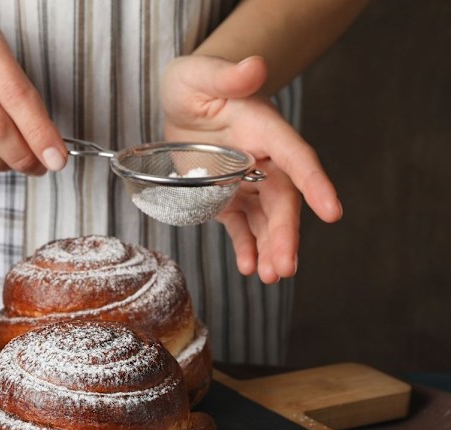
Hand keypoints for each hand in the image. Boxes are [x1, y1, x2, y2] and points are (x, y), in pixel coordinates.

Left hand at [161, 55, 342, 282]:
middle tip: (285, 267)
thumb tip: (254, 66)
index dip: (314, 184)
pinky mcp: (228, 198)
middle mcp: (263, 159)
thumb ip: (228, 75)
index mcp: (264, 129)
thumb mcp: (202, 75)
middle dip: (285, 234)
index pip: (296, 157)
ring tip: (271, 277)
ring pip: (266, 220)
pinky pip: (241, 226)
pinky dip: (246, 247)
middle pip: (282, 200)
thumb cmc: (194, 84)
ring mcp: (247, 182)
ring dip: (270, 249)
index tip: (333, 212)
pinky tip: (249, 267)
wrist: (182, 103)